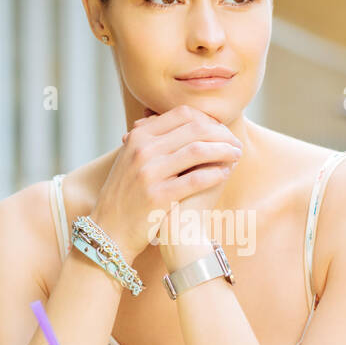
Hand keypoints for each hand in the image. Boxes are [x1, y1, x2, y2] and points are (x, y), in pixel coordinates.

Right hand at [91, 105, 241, 260]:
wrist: (109, 230)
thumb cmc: (126, 194)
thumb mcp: (132, 159)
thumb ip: (154, 140)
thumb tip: (188, 123)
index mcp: (138, 136)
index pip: (182, 114)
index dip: (208, 119)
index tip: (221, 130)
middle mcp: (142, 150)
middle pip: (194, 129)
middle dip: (221, 134)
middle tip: (235, 143)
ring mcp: (149, 173)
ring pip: (198, 151)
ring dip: (223, 151)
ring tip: (236, 155)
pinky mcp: (158, 197)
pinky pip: (196, 179)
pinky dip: (215, 174)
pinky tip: (226, 173)